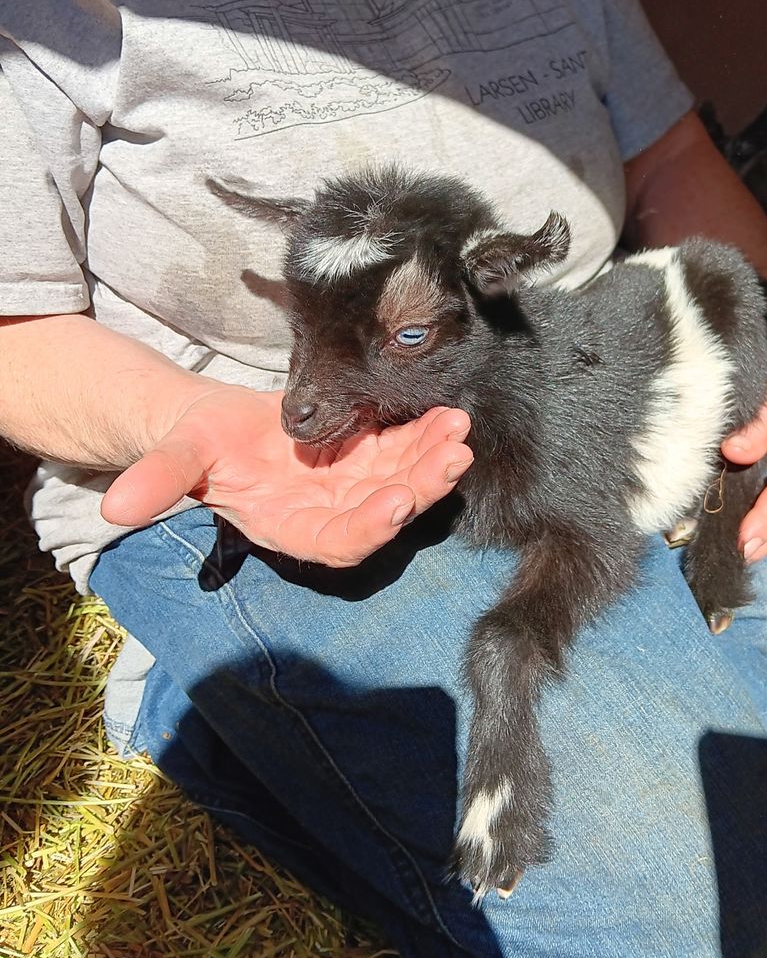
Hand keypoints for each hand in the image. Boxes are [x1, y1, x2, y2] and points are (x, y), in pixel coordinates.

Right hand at [101, 385, 472, 566]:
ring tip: (458, 428)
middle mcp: (332, 513)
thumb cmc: (197, 445)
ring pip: (404, 479)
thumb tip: (116, 509)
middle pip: (386, 511)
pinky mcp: (367, 456)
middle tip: (452, 455)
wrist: (216, 427)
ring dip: (433, 458)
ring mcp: (355, 485)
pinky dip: (425, 434)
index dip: (369, 527)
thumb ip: (159, 481)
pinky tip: (448, 414)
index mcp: (291, 527)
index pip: (339, 543)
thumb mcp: (179, 457)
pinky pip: (404, 449)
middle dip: (421, 486)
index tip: (397, 501)